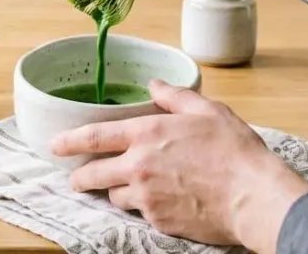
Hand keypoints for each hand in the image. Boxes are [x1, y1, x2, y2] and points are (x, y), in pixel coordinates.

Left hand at [52, 80, 307, 248]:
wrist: (253, 196)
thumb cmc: (235, 151)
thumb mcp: (207, 111)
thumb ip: (175, 97)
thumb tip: (155, 86)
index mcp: (147, 134)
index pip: (93, 137)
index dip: (68, 141)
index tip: (55, 146)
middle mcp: (139, 167)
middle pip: (92, 175)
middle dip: (80, 177)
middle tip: (78, 177)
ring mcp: (147, 198)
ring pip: (115, 196)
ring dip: (116, 191)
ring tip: (130, 187)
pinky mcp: (159, 221)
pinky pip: (141, 213)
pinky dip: (144, 206)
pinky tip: (160, 200)